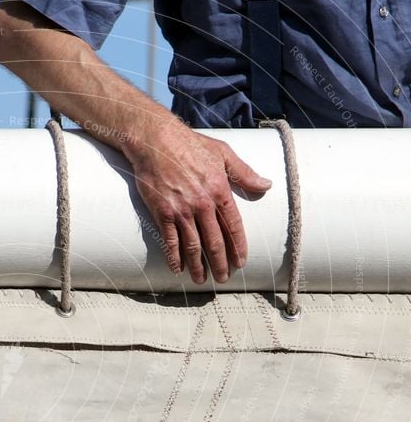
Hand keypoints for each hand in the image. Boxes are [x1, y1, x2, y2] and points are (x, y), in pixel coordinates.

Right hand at [128, 121, 271, 283]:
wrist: (156, 141)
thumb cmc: (190, 145)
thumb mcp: (223, 154)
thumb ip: (244, 173)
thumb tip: (266, 186)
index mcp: (220, 191)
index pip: (234, 226)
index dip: (238, 247)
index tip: (240, 262)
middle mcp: (202, 204)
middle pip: (214, 241)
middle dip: (220, 263)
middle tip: (224, 278)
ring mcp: (181, 211)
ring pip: (193, 246)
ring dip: (198, 266)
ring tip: (202, 280)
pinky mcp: (162, 213)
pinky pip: (170, 241)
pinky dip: (174, 257)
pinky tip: (178, 269)